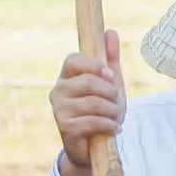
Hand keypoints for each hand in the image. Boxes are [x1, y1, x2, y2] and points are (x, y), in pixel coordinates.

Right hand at [52, 30, 126, 175]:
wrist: (95, 144)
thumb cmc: (101, 110)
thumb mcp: (110, 83)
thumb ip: (110, 59)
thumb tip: (110, 31)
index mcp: (67, 76)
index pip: (73, 59)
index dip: (94, 66)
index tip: (110, 75)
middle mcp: (58, 90)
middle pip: (88, 81)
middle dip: (111, 93)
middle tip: (116, 102)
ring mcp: (59, 109)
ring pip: (93, 103)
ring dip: (112, 111)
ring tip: (114, 117)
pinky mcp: (65, 127)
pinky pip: (92, 121)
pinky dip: (109, 125)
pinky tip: (113, 128)